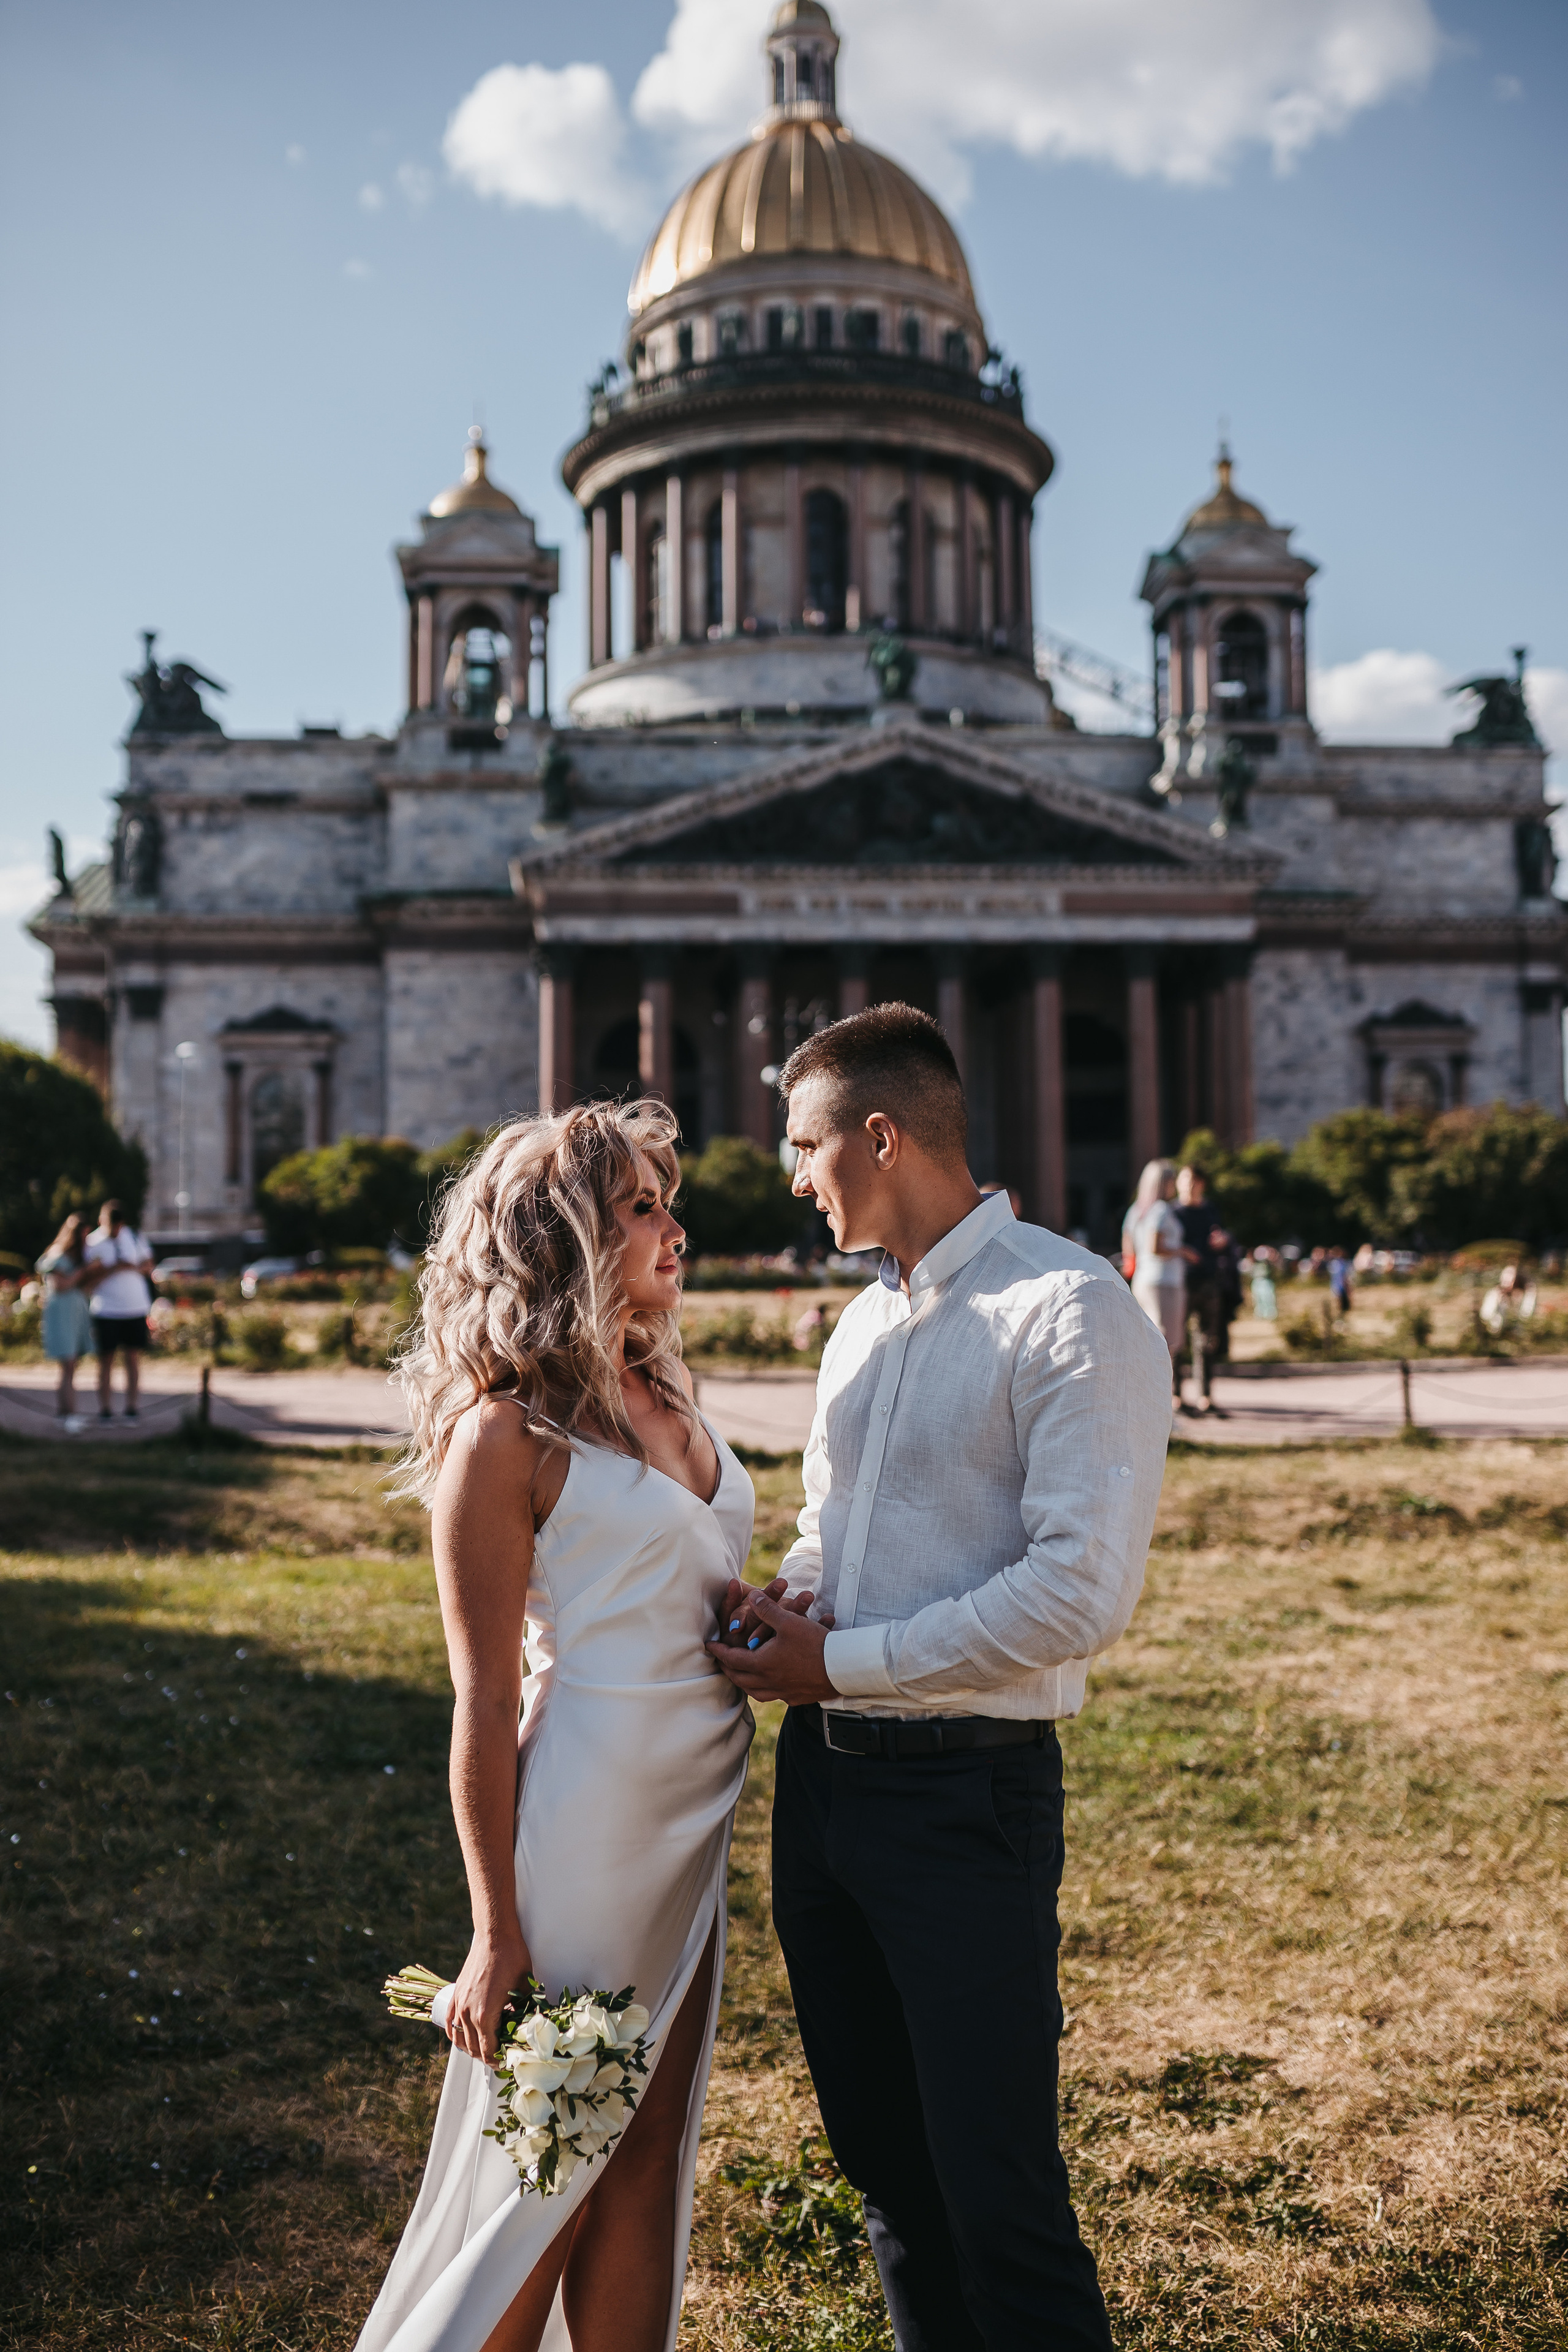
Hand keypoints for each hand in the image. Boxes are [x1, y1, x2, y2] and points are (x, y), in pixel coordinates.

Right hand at [445, 1926, 530, 2066]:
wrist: (494, 1934)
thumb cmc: (513, 1958)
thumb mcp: (526, 1986)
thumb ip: (527, 2008)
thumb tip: (533, 2024)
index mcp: (485, 2015)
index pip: (487, 2050)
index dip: (497, 2061)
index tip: (505, 2064)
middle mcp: (468, 2013)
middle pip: (473, 2048)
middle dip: (486, 2057)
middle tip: (499, 2058)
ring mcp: (459, 2003)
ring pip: (459, 2038)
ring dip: (470, 2048)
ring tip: (483, 2050)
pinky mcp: (455, 1994)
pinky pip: (450, 2022)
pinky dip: (454, 2034)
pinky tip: (461, 2038)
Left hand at [706, 1588, 836, 1704]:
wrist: (842, 1669)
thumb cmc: (814, 1643)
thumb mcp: (789, 1621)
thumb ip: (767, 1609)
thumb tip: (752, 1596)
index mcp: (761, 1664)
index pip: (731, 1658)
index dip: (719, 1651)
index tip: (709, 1646)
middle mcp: (768, 1682)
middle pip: (739, 1679)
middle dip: (728, 1668)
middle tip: (722, 1660)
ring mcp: (782, 1693)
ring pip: (755, 1691)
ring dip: (744, 1681)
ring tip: (742, 1674)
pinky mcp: (796, 1698)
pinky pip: (773, 1696)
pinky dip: (764, 1689)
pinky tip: (770, 1684)